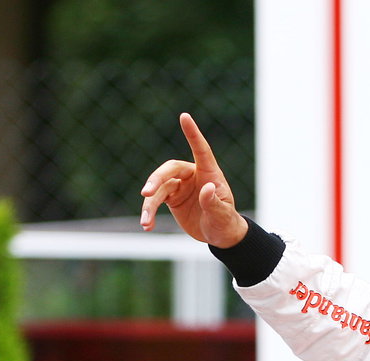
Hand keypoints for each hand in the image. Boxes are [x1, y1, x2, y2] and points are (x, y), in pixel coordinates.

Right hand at [139, 112, 248, 247]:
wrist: (219, 235)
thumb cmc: (225, 222)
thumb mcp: (222, 215)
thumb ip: (213, 202)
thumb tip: (207, 188)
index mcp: (209, 173)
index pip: (200, 149)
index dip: (192, 133)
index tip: (184, 116)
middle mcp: (192, 175)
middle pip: (169, 169)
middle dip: (156, 179)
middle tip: (146, 193)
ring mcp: (179, 186)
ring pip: (158, 188)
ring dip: (149, 204)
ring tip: (145, 222)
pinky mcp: (171, 197)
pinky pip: (155, 200)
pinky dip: (149, 213)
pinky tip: (146, 226)